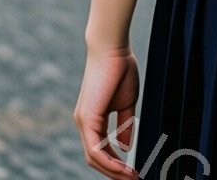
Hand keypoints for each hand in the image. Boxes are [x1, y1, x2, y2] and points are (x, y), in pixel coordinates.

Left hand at [74, 44, 140, 177]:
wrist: (113, 48)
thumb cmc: (120, 69)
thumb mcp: (126, 104)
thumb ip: (125, 125)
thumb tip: (127, 147)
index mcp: (92, 119)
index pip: (100, 150)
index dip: (116, 165)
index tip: (134, 173)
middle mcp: (83, 122)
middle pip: (95, 159)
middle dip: (114, 173)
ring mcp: (83, 121)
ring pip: (93, 158)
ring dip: (113, 171)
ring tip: (132, 178)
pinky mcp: (87, 117)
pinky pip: (95, 148)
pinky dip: (110, 161)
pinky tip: (124, 168)